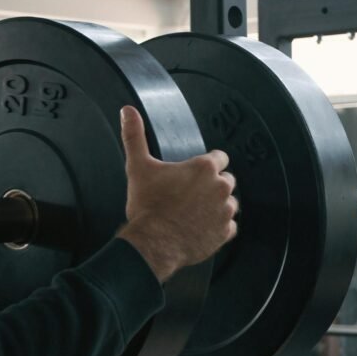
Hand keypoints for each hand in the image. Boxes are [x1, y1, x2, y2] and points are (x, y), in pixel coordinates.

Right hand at [116, 106, 236, 281]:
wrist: (152, 244)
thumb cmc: (148, 206)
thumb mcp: (138, 167)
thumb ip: (135, 136)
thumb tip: (127, 111)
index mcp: (204, 168)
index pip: (219, 158)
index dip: (206, 165)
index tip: (194, 175)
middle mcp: (221, 187)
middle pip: (226, 180)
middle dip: (211, 186)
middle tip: (190, 196)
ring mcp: (225, 211)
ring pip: (229, 203)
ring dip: (216, 206)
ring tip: (193, 213)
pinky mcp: (225, 232)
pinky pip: (229, 226)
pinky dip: (218, 227)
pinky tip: (200, 228)